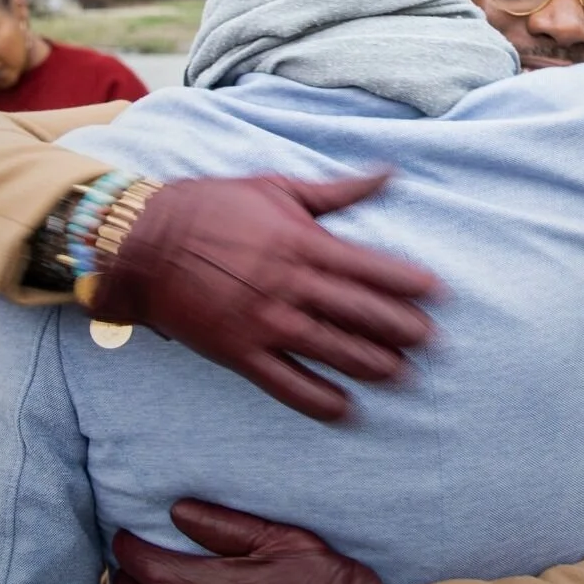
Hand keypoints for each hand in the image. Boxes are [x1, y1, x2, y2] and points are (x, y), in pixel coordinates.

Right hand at [89, 172, 441, 419]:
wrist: (144, 242)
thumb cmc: (213, 207)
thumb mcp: (279, 187)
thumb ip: (338, 191)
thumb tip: (388, 173)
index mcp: (304, 243)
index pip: (371, 267)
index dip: (409, 284)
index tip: (440, 296)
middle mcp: (292, 285)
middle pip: (361, 314)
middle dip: (403, 330)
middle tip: (434, 344)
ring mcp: (265, 322)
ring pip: (333, 352)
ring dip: (374, 367)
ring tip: (405, 377)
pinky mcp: (239, 353)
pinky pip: (287, 384)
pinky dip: (320, 400)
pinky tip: (347, 410)